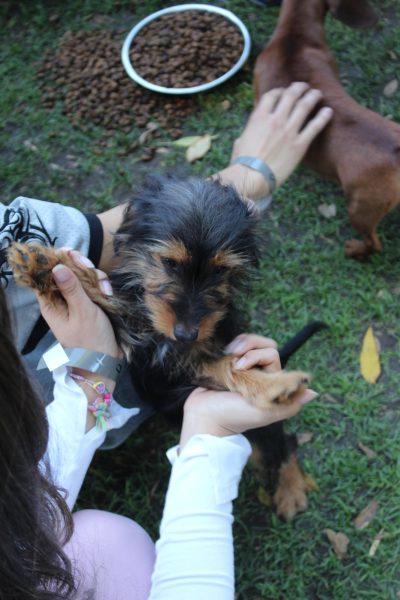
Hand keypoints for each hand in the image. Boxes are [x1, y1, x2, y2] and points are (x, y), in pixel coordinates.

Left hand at [36, 251, 120, 357]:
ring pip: (82, 275)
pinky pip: (95, 284)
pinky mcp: (91, 300)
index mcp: (51, 303)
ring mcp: (77, 298)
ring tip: (105, 291)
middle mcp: (62, 298)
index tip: (67, 252)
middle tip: (89, 267)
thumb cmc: (90, 341)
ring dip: (95, 277)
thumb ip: (71, 289)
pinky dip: (102, 285)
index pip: (44, 274)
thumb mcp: (82, 313)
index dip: (53, 260)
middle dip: (79, 265)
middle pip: (65, 270)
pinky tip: (109, 294)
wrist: (106, 360)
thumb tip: (56, 266)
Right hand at [179, 333, 316, 448]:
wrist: (205, 415)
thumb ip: (290, 404)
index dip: (260, 355)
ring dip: (242, 345)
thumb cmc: (235, 417)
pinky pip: (239, 344)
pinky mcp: (230, 362)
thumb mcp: (266, 413)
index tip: (245, 365)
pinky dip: (234, 345)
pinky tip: (226, 354)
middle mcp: (260, 374)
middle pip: (265, 346)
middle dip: (251, 349)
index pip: (273, 355)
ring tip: (229, 355)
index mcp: (272, 385)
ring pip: (252, 342)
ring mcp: (245, 367)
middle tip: (237, 362)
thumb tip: (313, 392)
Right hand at [215, 82, 332, 198]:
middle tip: (304, 87)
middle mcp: (275, 120)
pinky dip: (323, 117)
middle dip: (299, 88)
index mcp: (259, 117)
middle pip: (290, 95)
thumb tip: (245, 137)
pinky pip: (314, 127)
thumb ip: (247, 135)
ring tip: (317, 94)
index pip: (272, 95)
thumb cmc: (242, 164)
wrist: (252, 177)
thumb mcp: (240, 143)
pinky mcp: (299, 145)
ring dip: (312, 97)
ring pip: (304, 106)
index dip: (280, 91)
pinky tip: (328, 111)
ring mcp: (289, 131)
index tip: (284, 92)